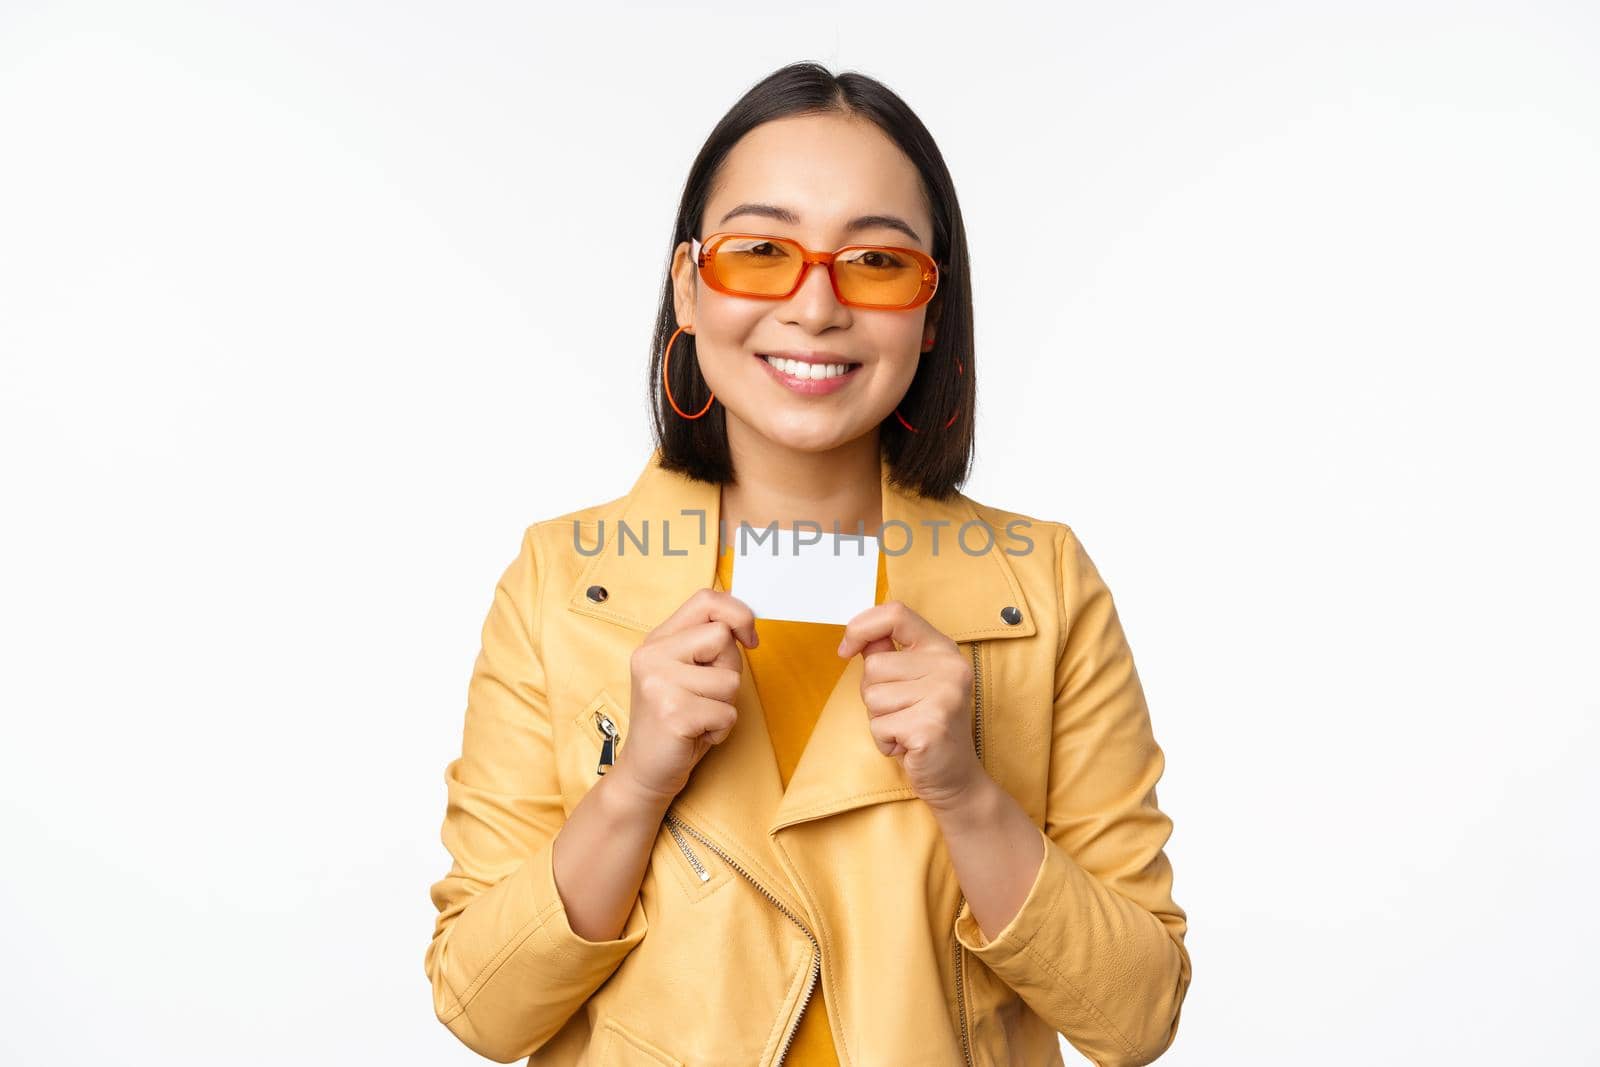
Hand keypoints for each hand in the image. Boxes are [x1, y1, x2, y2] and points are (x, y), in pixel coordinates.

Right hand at [615, 588, 757, 803]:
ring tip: (699, 717)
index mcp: (657, 640)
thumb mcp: (686, 673)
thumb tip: (746, 624)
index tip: (748, 638)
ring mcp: (660, 684)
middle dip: (729, 669)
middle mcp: (652, 656)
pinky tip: (697, 734)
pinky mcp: (674, 713)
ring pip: (730, 679)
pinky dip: (721, 728)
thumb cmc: (676, 720)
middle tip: (706, 694)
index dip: (737, 613)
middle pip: (721, 636)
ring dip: (725, 704)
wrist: (645, 770)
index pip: (705, 599)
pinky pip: (728, 712)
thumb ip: (707, 645)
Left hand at [836, 600, 986, 811]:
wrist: (954, 777)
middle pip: (874, 665)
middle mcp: (949, 667)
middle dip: (873, 695)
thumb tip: (856, 637)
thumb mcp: (910, 682)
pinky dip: (884, 742)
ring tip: (905, 729)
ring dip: (879, 720)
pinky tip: (907, 746)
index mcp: (942, 648)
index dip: (860, 627)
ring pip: (872, 697)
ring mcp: (943, 696)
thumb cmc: (926, 725)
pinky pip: (879, 726)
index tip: (846, 650)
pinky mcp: (930, 726)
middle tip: (901, 713)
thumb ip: (887, 653)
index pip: (895, 613)